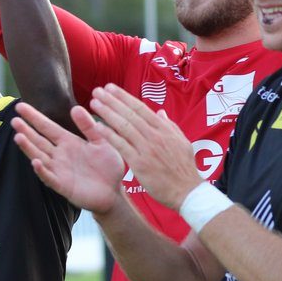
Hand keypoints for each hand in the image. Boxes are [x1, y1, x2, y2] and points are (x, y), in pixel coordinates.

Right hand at [12, 102, 124, 214]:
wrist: (114, 191)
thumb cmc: (108, 166)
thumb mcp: (101, 141)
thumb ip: (88, 126)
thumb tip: (75, 107)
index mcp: (68, 142)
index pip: (47, 127)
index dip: (34, 117)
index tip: (20, 106)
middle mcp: (60, 155)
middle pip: (39, 141)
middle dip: (26, 131)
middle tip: (14, 120)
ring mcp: (59, 170)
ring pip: (40, 157)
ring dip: (29, 148)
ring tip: (18, 137)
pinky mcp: (63, 185)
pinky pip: (50, 178)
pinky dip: (42, 171)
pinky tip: (36, 162)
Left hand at [87, 84, 202, 208]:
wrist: (187, 192)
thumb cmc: (185, 169)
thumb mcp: (182, 142)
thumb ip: (170, 126)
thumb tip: (160, 112)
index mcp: (164, 129)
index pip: (140, 108)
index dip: (124, 97)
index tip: (111, 88)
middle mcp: (155, 136)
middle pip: (130, 114)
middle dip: (112, 101)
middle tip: (98, 90)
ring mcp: (147, 149)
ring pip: (124, 126)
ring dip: (108, 113)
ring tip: (94, 104)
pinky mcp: (140, 164)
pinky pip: (122, 146)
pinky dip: (109, 135)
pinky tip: (97, 127)